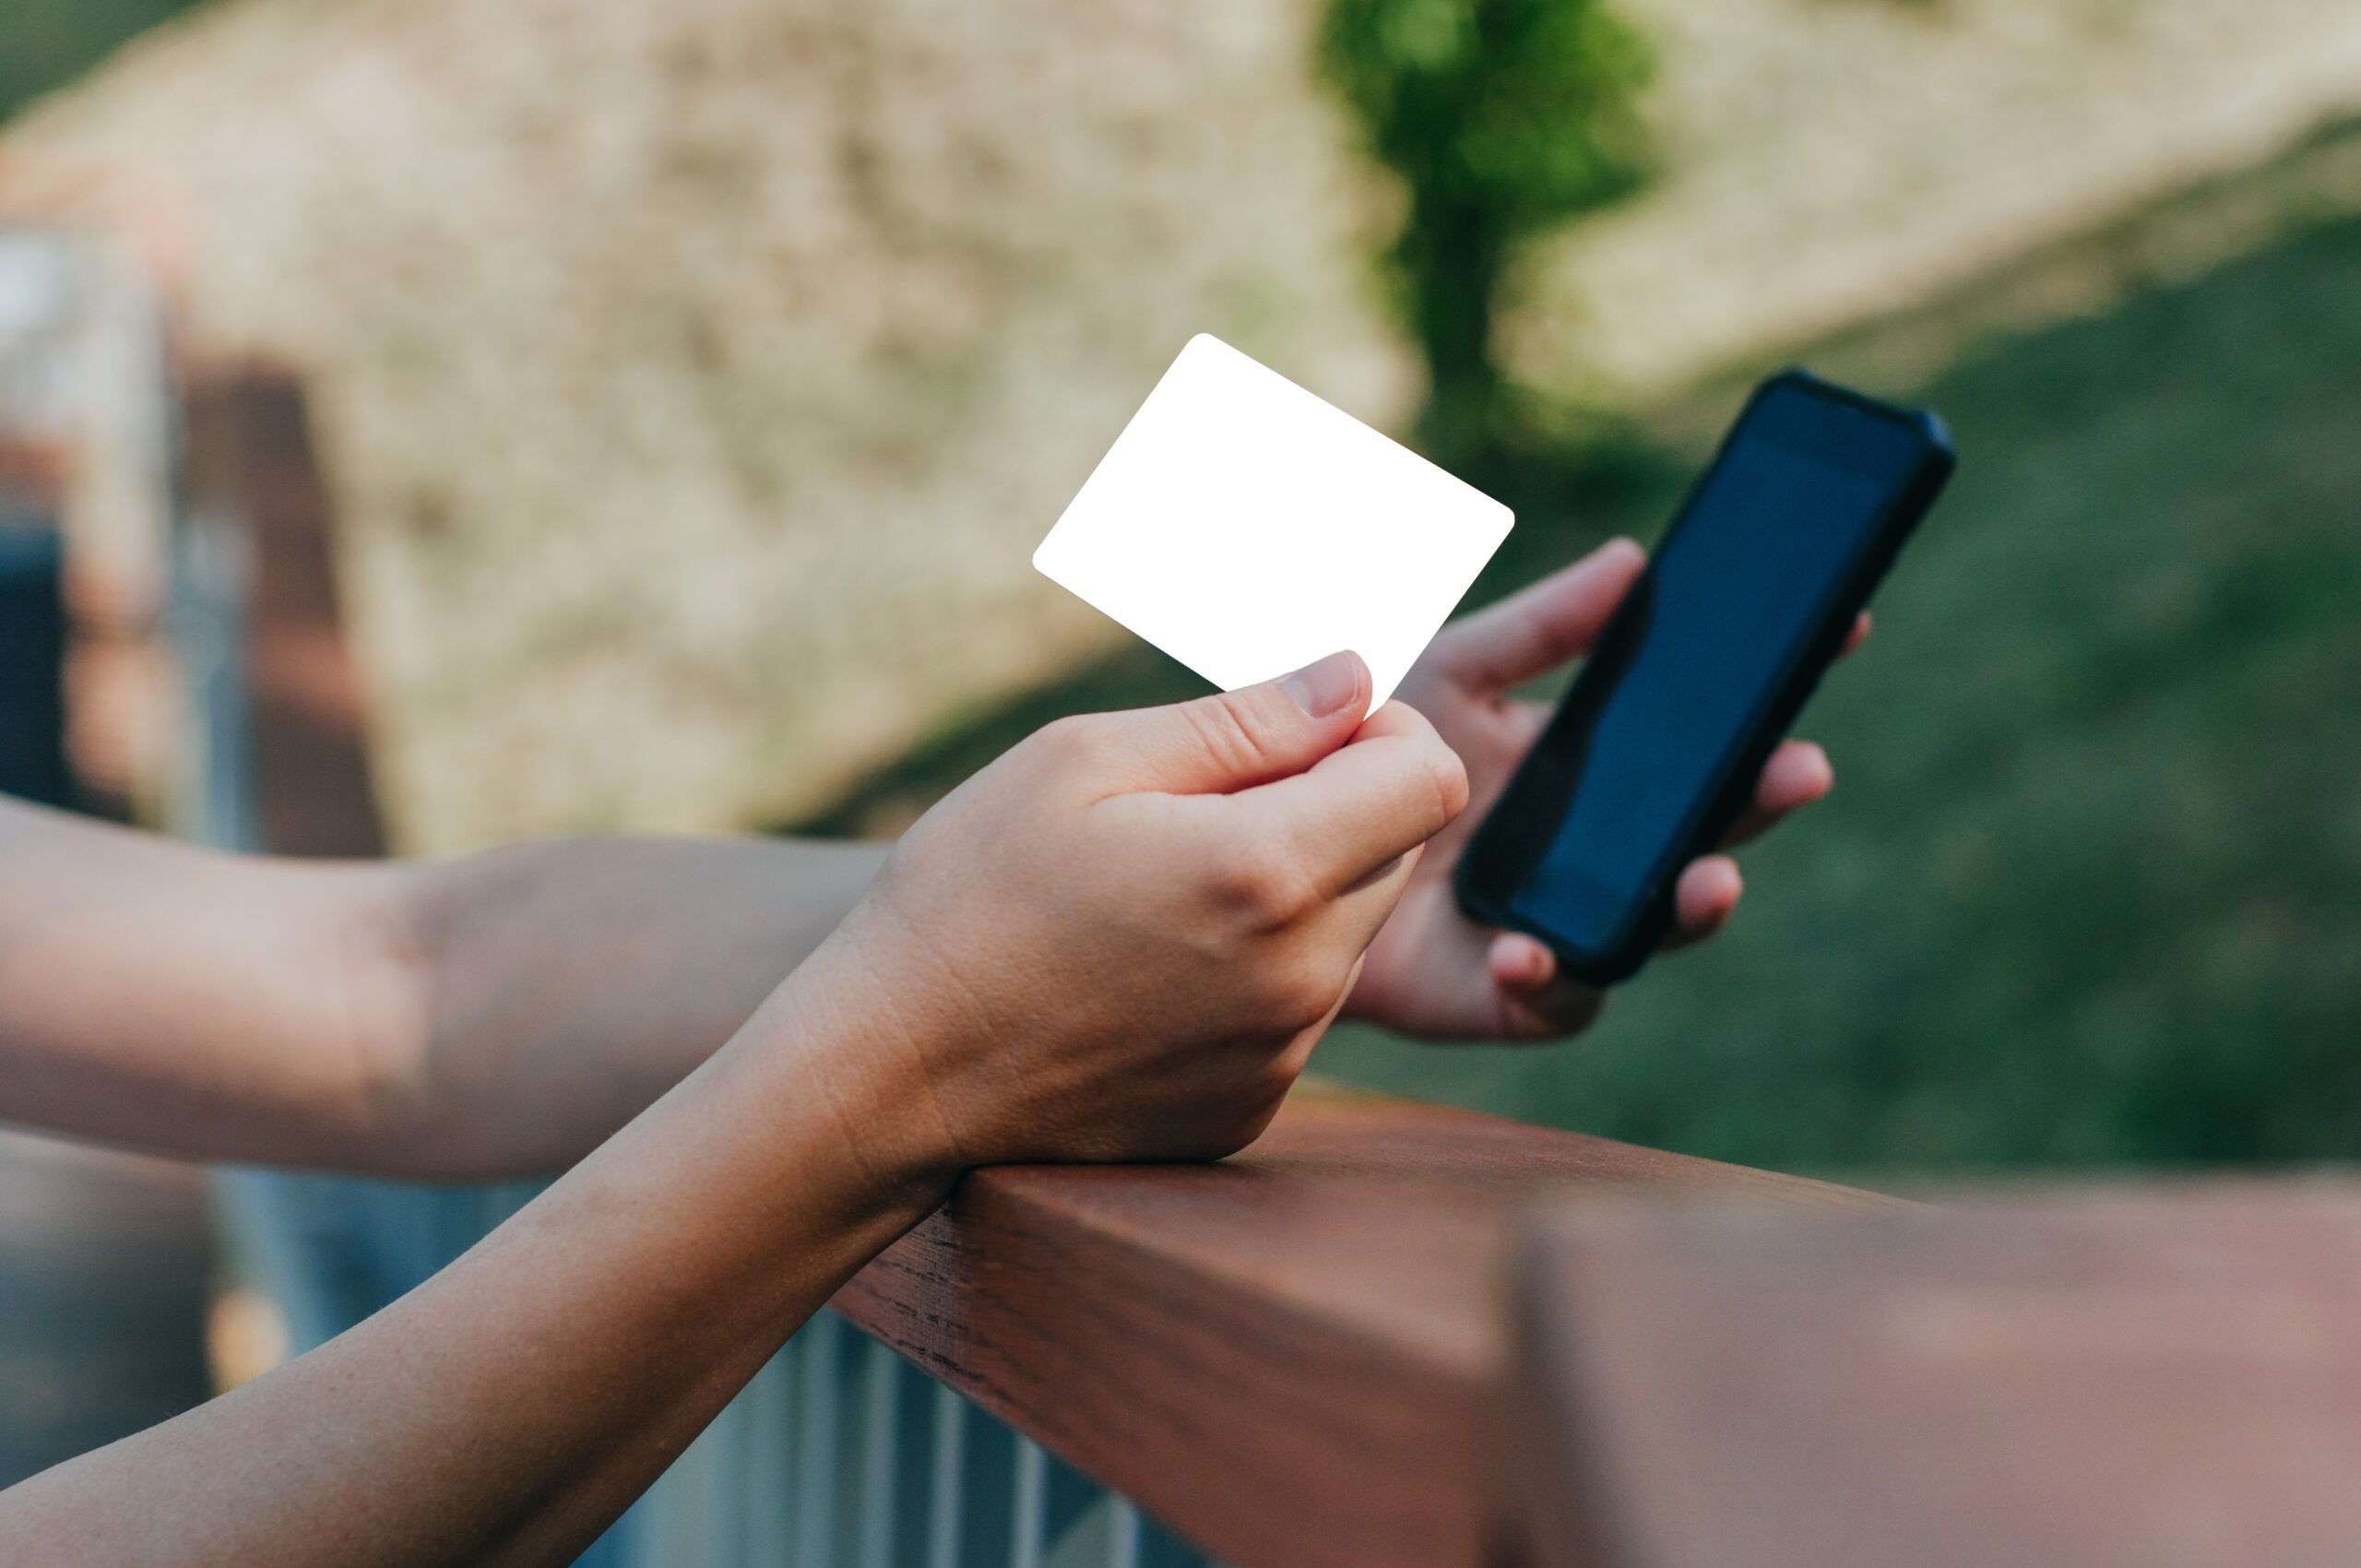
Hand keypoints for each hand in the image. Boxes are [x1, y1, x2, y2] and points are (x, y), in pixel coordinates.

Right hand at [786, 651, 1467, 1172]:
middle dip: (1337, 808)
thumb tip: (1354, 682)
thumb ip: (1244, 721)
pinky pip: (1297, 1010)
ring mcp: (1280, 1055)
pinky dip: (1254, 972)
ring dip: (1294, 892)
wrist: (890, 1077)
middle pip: (1399, 854)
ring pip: (1350, 933)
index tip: (1303, 732)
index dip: (1384, 733)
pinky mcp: (1251, 1109)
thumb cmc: (969, 898)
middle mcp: (1300, 977)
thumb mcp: (1082, 763)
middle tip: (1208, 805)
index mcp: (1265, 871)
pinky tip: (1150, 968)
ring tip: (1163, 893)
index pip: (1430, 778)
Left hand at [1344, 538, 1864, 1040]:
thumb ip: (1537, 630)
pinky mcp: (1501, 995)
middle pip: (1703, 828)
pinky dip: (1551, 979)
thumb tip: (1634, 561)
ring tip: (1710, 881)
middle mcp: (1593, 848)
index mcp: (1592, 765)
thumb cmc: (1360, 756)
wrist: (1271, 851)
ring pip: (1653, 924)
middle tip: (1801, 767)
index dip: (1773, 687)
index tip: (1842, 628)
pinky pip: (1551, 999)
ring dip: (1689, 906)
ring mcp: (1559, 920)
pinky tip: (1530, 952)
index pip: (1705, 731)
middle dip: (1759, 803)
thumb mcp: (1449, 674)